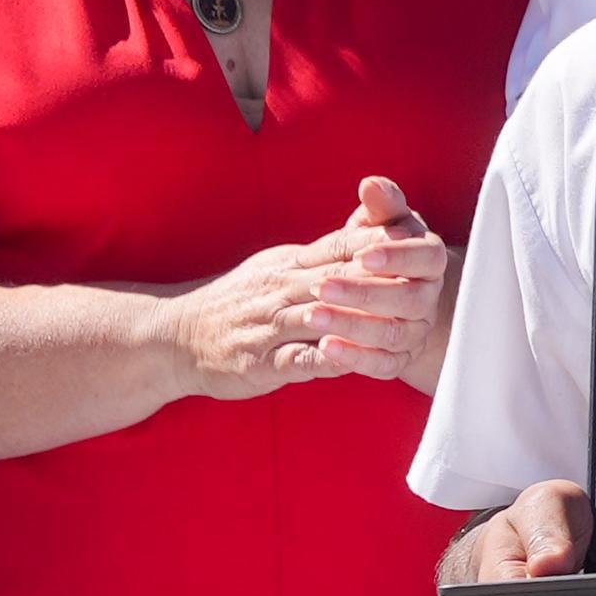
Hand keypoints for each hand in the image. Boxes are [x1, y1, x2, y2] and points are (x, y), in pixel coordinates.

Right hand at [160, 196, 437, 402]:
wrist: (174, 335)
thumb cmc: (239, 302)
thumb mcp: (278, 266)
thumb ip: (324, 254)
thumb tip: (372, 232)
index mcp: (289, 265)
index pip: (340, 247)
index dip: (378, 246)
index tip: (416, 243)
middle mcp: (279, 290)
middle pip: (336, 279)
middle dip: (378, 281)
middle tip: (421, 284)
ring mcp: (267, 326)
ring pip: (318, 318)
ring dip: (356, 319)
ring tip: (394, 322)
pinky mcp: (257, 362)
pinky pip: (296, 360)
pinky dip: (325, 360)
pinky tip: (351, 361)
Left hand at [305, 178, 451, 391]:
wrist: (392, 296)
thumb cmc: (382, 252)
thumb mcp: (382, 226)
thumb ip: (381, 206)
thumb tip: (372, 184)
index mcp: (429, 261)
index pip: (426, 258)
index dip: (398, 258)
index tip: (363, 254)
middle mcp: (428, 298)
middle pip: (409, 300)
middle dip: (365, 293)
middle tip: (321, 286)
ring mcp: (416, 331)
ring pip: (394, 333)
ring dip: (353, 325)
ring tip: (312, 315)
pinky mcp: (399, 358)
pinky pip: (384, 364)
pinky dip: (356, 358)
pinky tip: (324, 346)